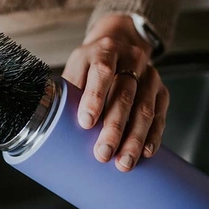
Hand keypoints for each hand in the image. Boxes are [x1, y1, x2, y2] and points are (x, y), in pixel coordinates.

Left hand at [62, 14, 168, 171]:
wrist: (120, 46)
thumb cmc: (91, 66)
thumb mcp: (76, 68)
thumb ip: (67, 92)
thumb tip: (45, 121)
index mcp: (104, 51)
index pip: (102, 71)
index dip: (94, 98)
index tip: (86, 123)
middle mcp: (131, 59)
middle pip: (125, 94)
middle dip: (114, 127)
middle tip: (103, 154)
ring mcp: (150, 75)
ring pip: (145, 109)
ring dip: (134, 138)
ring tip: (123, 163)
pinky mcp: (162, 91)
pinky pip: (160, 116)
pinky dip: (153, 136)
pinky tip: (145, 153)